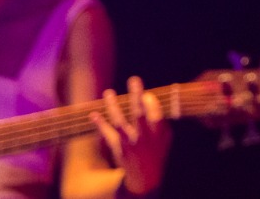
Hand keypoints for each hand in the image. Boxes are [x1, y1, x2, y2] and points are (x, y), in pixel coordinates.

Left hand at [90, 76, 171, 196]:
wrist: (145, 180)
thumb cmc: (156, 153)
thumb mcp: (165, 138)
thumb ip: (160, 119)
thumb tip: (149, 97)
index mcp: (159, 134)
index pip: (156, 113)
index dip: (150, 102)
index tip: (146, 95)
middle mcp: (144, 138)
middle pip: (140, 114)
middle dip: (137, 96)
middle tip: (134, 79)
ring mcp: (130, 144)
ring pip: (120, 122)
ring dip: (113, 107)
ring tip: (108, 92)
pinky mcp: (118, 149)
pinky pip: (107, 134)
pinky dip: (100, 124)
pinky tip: (94, 114)